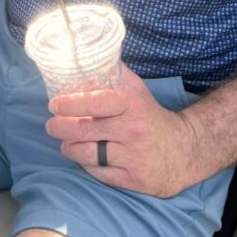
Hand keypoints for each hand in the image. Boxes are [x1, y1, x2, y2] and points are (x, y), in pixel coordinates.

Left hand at [45, 65, 198, 197]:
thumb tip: (88, 56)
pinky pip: (100, 174)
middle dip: (62, 128)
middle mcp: (132, 130)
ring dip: (70, 149)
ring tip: (64, 143)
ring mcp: (133, 157)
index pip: (96, 103)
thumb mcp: (137, 90)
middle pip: (86, 131)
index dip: (71, 104)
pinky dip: (87, 166)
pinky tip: (83, 159)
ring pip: (89, 155)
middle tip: (52, 125)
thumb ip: (114, 74)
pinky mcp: (134, 180)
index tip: (54, 104)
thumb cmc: (151, 116)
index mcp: (131, 104)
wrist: (184, 149)